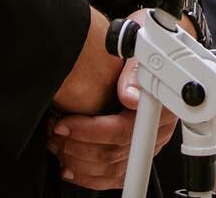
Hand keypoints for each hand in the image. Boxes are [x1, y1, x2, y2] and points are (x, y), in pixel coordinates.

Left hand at [48, 10, 178, 188]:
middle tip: (54, 129)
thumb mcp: (140, 42)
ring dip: (78, 159)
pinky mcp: (139, 152)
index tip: (65, 123)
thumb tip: (130, 97)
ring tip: (57, 142)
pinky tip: (71, 166)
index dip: (91, 132)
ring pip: (111, 168)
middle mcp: (157, 129)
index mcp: (161, 105)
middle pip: (114, 153)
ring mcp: (149, 143)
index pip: (124, 130)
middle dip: (76, 144)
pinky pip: (114, 176)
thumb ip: (134, 70)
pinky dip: (89, 175)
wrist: (155, 42)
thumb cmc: (147, 40)